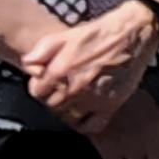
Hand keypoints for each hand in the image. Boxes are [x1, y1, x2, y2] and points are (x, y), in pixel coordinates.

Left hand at [25, 0, 158, 122]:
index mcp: (60, 71)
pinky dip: (85, 123)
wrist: (132, 33)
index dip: (40, 86)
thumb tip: (27, 64)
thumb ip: (41, 50)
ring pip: (68, 118)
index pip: (36, 92)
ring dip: (67, 110)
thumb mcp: (65, 34)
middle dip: (53, 98)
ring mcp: (92, 100)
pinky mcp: (110, 106)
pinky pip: (90, 126)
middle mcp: (74, 89)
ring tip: (73, 98)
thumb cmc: (98, 33)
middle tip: (61, 88)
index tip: (47, 82)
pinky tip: (85, 112)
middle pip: (51, 106)